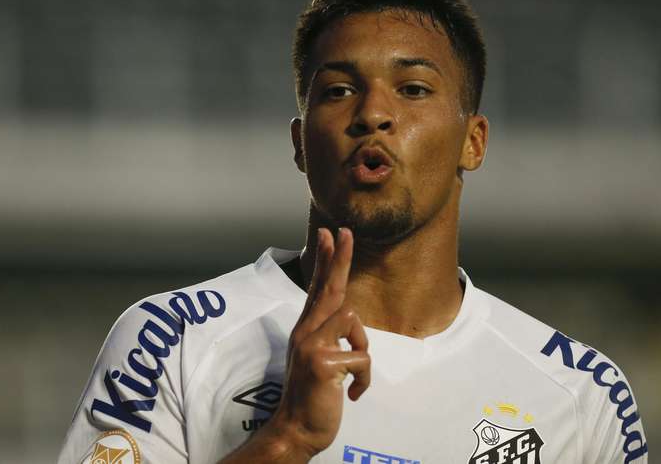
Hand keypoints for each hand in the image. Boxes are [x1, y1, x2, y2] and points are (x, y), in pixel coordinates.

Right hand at [268, 227, 370, 457]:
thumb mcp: (318, 357)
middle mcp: (305, 331)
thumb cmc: (312, 394)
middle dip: (339, 258)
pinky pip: (362, 357)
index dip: (324, 260)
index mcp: (306, 328)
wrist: (296, 428)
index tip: (330, 233)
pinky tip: (351, 394)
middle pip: (329, 286)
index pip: (317, 286)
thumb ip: (329, 334)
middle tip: (346, 231)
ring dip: (362, 349)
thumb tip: (348, 316)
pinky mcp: (323, 362)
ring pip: (352, 320)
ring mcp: (312, 344)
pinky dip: (364, 379)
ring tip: (352, 375)